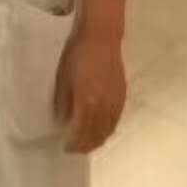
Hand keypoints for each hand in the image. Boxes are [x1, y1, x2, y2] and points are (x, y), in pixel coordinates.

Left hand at [55, 30, 126, 154]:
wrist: (101, 37)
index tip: (65, 147)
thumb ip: (63, 101)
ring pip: (108, 131)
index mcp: (86, 102)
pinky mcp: (122, 97)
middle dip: (85, 146)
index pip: (80, 132)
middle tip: (75, 149)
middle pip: (96, 135)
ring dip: (97, 140)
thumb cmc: (77, 53)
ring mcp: (115, 103)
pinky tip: (101, 130)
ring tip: (87, 143)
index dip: (73, 143)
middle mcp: (103, 107)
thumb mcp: (63, 76)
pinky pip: (116, 121)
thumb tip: (63, 119)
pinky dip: (108, 130)